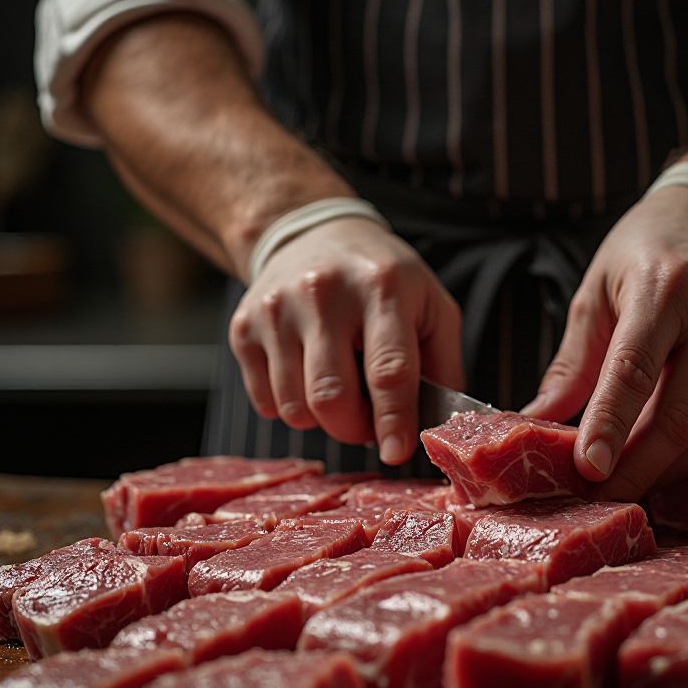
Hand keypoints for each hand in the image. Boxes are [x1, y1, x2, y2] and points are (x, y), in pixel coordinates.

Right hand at [229, 216, 463, 464]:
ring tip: (340, 390)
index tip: (396, 453)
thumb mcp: (431, 305)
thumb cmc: (382, 279)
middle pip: (332, 398)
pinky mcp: (243, 327)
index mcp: (382, 287)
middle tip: (369, 422)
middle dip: (354, 429)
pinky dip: (291, 407)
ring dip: (323, 421)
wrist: (311, 233)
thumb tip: (439, 427)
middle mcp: (323, 294)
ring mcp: (276, 310)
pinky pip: (266, 403)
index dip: (393, 420)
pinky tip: (306, 376)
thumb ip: (443, 366)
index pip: (388, 370)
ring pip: (295, 408)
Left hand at [523, 187, 687, 499]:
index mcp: (663, 289)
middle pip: (679, 419)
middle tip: (600, 499)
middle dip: (637, 472)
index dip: (610, 427)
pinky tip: (672, 449)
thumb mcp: (598, 292)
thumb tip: (534, 422)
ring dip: (667, 469)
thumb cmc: (649, 251)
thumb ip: (572, 364)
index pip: (634, 371)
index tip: (587, 471)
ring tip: (629, 480)